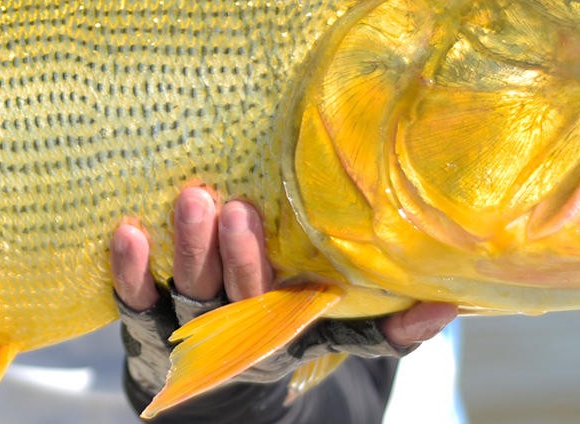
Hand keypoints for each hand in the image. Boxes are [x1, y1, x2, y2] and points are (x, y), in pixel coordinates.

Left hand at [110, 187, 456, 347]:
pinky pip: (135, 297)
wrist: (207, 379)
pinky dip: (130, 269)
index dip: (346, 311)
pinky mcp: (147, 317)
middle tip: (240, 211)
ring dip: (191, 250)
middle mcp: (244, 329)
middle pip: (244, 297)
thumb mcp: (333, 327)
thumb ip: (387, 320)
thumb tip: (451, 303)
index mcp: (294, 329)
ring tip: (193, 200)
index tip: (365, 283)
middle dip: (243, 258)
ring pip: (193, 290)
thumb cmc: (278, 324)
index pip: (322, 321)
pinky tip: (129, 231)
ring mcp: (193, 322)